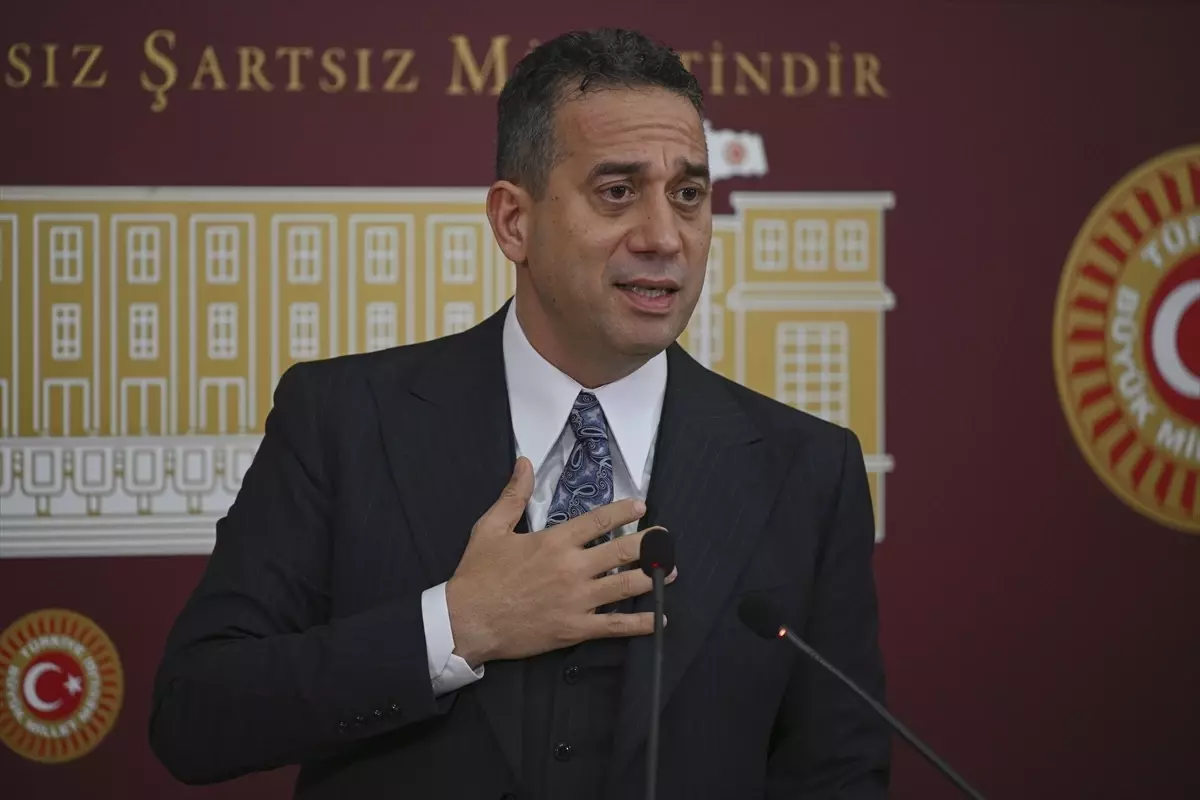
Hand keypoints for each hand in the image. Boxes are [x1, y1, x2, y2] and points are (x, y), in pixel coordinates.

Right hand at [445, 457, 675, 666]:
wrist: (466, 621)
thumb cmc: (478, 574)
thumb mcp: (490, 528)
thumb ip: (512, 495)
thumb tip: (524, 462)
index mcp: (554, 542)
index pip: (599, 521)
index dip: (624, 512)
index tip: (642, 506)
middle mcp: (572, 568)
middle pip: (622, 552)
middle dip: (650, 543)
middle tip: (666, 538)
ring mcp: (577, 601)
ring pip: (626, 586)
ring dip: (653, 577)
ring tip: (671, 571)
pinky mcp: (575, 628)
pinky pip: (616, 626)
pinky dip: (641, 622)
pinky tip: (659, 617)